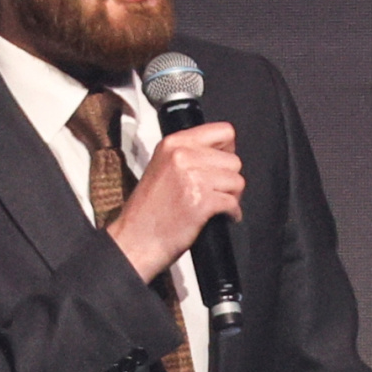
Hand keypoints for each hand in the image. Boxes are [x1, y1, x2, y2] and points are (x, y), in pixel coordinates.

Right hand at [105, 122, 243, 281]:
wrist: (135, 240)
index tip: (222, 165)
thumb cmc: (148, 210)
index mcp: (173, 143)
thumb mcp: (162, 166)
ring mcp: (192, 177)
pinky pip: (232, 202)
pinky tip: (220, 217)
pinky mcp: (201, 201)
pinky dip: (231, 213)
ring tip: (217, 205)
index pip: (223, 131)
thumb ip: (188, 154)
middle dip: (230, 179)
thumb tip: (222, 154)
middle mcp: (182, 155)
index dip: (227, 151)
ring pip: (236, 181)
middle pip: (233, 160)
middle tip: (218, 192)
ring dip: (232, 196)